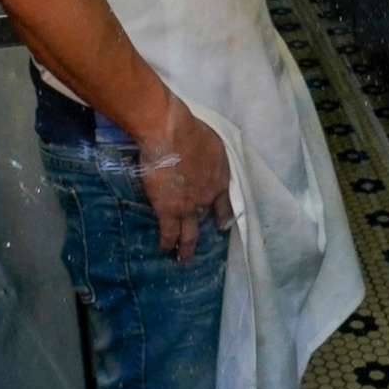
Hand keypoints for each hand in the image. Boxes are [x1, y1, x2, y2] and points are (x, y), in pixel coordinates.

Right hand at [136, 95, 234, 263]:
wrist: (171, 133)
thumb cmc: (191, 130)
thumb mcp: (213, 143)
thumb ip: (210, 157)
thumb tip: (204, 160)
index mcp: (220, 180)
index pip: (225, 204)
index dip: (223, 216)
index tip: (222, 225)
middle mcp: (207, 198)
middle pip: (206, 222)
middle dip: (204, 235)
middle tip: (201, 246)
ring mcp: (189, 207)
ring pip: (189, 234)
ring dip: (185, 248)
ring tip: (182, 258)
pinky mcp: (168, 210)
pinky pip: (168, 233)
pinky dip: (167, 243)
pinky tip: (164, 249)